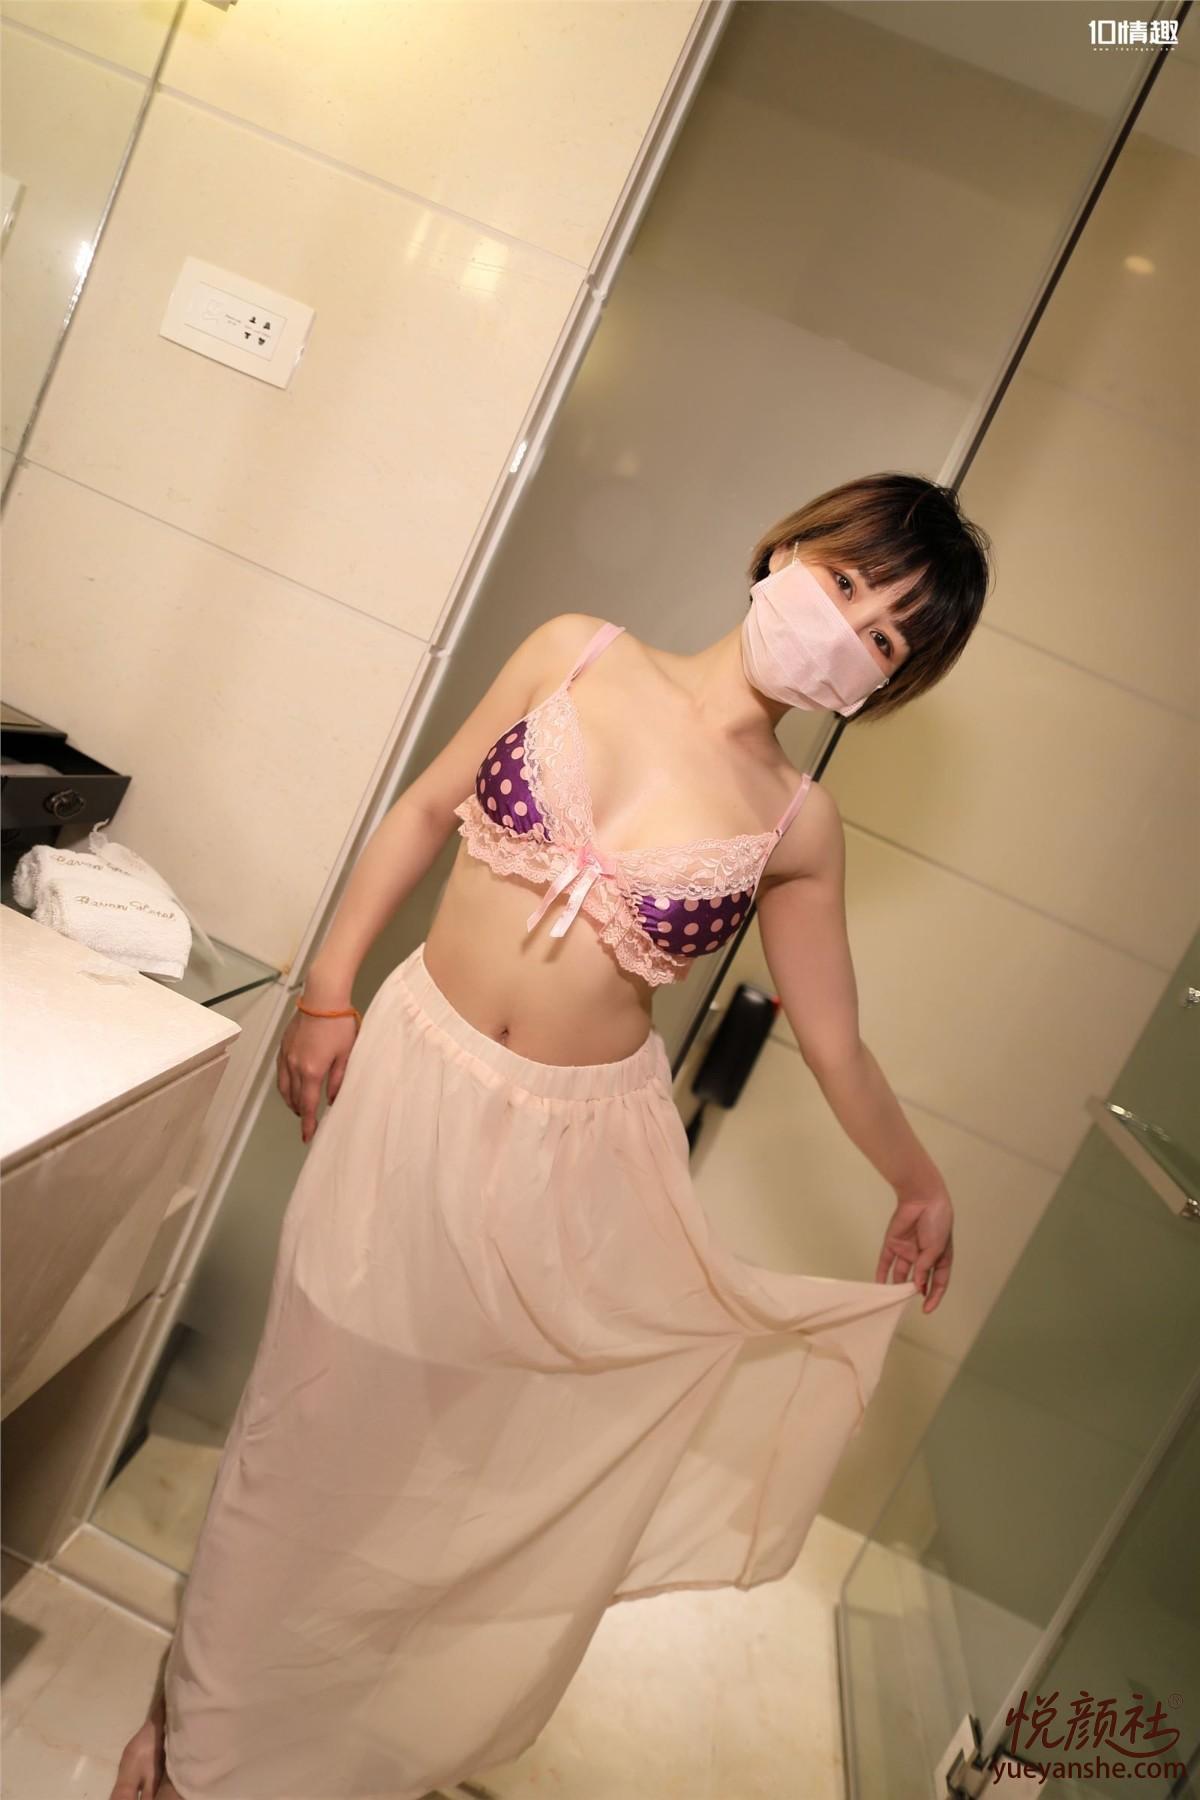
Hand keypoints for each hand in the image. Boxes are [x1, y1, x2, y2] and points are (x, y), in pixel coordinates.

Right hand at [276, 1007, 358, 1144]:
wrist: (322, 998)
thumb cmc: (339, 1024)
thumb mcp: (346, 1055)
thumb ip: (338, 1080)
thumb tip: (332, 1100)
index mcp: (312, 1071)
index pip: (307, 1105)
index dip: (307, 1124)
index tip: (307, 1137)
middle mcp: (294, 1067)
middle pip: (293, 1098)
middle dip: (300, 1112)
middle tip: (308, 1121)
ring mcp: (286, 1056)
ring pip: (283, 1087)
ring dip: (290, 1100)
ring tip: (299, 1106)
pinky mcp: (283, 1046)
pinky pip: (280, 1073)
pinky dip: (284, 1085)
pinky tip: (291, 1084)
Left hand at [876, 1186, 953, 1313]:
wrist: (922, 1198)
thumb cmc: (937, 1221)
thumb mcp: (937, 1248)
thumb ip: (926, 1267)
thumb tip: (918, 1285)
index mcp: (941, 1256)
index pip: (938, 1281)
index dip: (934, 1296)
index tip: (926, 1309)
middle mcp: (924, 1255)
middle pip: (919, 1279)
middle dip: (914, 1292)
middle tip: (907, 1304)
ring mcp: (908, 1250)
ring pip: (901, 1272)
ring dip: (898, 1285)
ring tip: (892, 1299)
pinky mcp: (893, 1243)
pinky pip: (886, 1261)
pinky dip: (882, 1273)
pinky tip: (879, 1285)